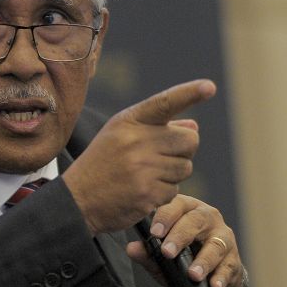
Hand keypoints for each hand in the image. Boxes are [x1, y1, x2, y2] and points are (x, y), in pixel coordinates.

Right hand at [63, 79, 215, 234]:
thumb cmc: (102, 163)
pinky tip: (143, 191)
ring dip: (173, 173)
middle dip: (183, 149)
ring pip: (186, 167)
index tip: (209, 87)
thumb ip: (156, 128)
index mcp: (129, 121)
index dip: (190, 93)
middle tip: (162, 156)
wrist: (77, 199)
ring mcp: (143, 168)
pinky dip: (163, 192)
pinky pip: (175, 190)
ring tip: (147, 175)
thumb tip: (194, 126)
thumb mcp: (120, 136)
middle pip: (189, 140)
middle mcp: (137, 141)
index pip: (165, 103)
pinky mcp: (148, 193)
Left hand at [126, 195, 248, 286]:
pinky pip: (229, 266)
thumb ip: (148, 253)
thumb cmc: (184, 257)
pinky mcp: (233, 259)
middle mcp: (208, 218)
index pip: (177, 205)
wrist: (211, 276)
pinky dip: (221, 277)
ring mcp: (223, 237)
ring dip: (204, 260)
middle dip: (181, 236)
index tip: (155, 233)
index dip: (166, 216)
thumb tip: (132, 248)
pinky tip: (214, 286)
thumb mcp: (163, 256)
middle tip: (168, 252)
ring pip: (216, 244)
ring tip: (193, 274)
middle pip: (197, 220)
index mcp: (188, 210)